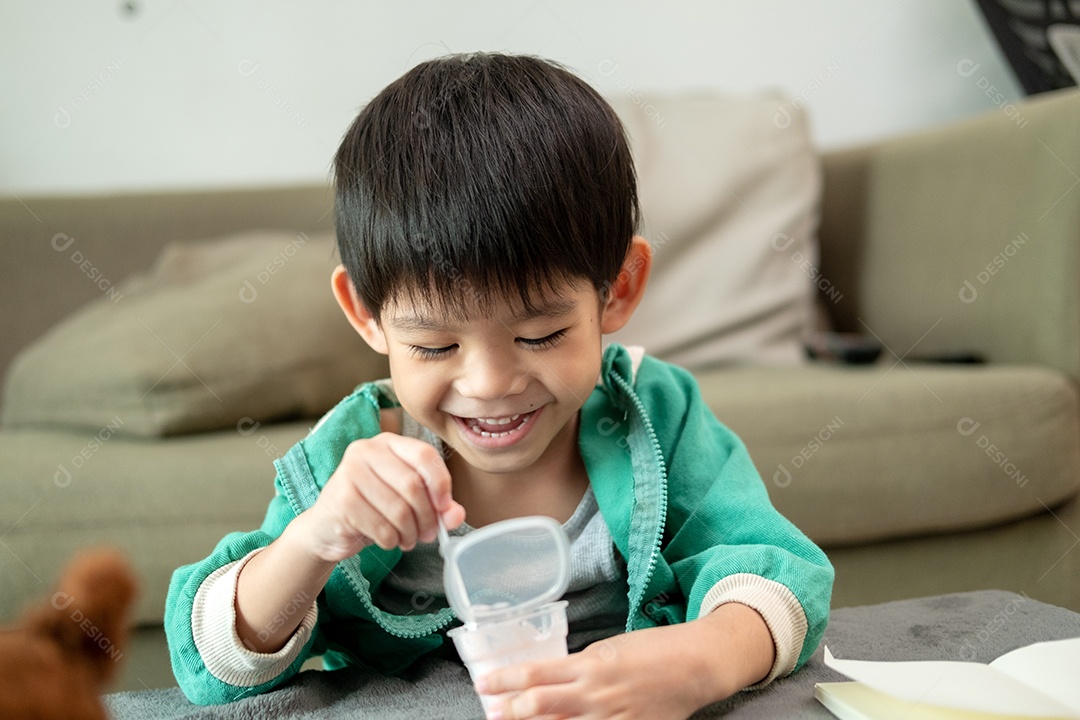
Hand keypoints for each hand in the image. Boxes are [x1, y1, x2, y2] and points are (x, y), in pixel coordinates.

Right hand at [297, 433, 464, 561]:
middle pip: (413, 485)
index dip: (441, 483)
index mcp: (388, 443)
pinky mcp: (340, 500)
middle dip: (427, 516)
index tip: (445, 507)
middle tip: (429, 534)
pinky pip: (381, 527)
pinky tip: (390, 541)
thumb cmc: (372, 508)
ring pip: (398, 509)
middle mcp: (366, 451)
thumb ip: (437, 505)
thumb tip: (456, 515)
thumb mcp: (408, 502)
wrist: (327, 527)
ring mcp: (349, 473)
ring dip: (410, 532)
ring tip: (409, 539)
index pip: (424, 454)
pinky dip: (392, 540)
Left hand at [476, 604, 774, 719]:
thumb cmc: (654, 650)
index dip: (505, 680)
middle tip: (491, 712)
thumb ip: (581, 667)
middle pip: (540, 706)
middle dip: (511, 711)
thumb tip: (552, 682)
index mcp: (589, 664)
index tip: (483, 683)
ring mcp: (612, 718)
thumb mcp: (610, 649)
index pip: (535, 673)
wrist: (697, 665)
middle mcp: (596, 693)